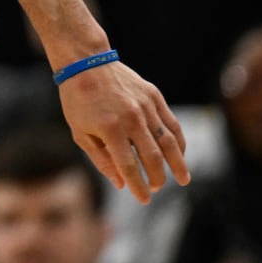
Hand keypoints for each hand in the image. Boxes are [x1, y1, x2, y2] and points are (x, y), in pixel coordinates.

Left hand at [58, 61, 188, 203]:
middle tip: (157, 188)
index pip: (128, 166)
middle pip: (152, 156)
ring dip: (177, 163)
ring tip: (182, 179)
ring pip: (169, 141)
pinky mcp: (154, 96)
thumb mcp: (79, 132)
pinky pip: (172, 123)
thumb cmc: (78, 100)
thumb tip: (120, 184)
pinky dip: (178, 141)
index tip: (144, 200)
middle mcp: (131, 118)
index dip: (137, 186)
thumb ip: (101, 159)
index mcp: (109, 129)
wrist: (85, 63)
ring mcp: (145, 106)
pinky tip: (180, 154)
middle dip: (157, 177)